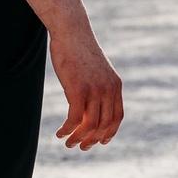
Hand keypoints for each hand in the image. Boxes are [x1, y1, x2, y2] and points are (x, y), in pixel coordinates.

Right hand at [51, 23, 123, 149]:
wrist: (72, 30)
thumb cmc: (80, 50)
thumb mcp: (95, 71)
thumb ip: (98, 88)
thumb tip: (91, 110)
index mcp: (115, 84)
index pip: (117, 118)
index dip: (108, 134)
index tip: (98, 142)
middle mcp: (108, 88)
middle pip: (104, 126)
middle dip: (92, 141)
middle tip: (79, 146)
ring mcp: (94, 89)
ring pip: (90, 126)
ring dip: (78, 139)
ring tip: (67, 142)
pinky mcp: (78, 89)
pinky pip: (74, 119)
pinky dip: (67, 130)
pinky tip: (59, 133)